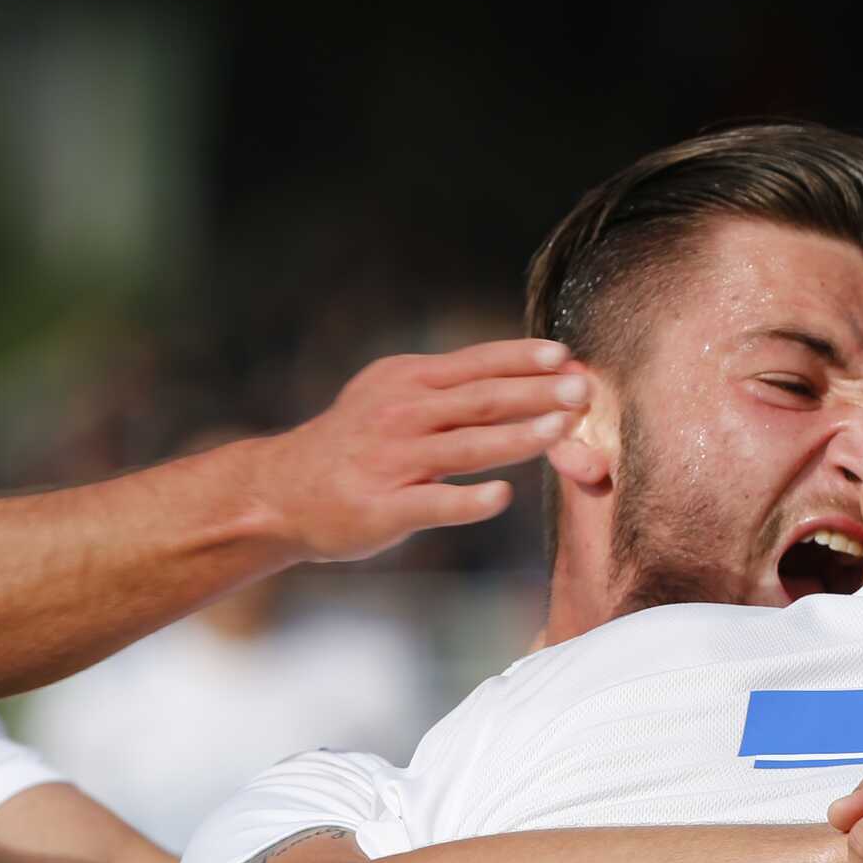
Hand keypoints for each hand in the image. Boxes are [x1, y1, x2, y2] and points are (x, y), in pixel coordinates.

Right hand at [241, 340, 583, 561]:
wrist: (279, 492)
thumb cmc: (355, 445)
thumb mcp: (391, 396)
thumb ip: (449, 389)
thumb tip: (522, 375)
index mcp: (407, 383)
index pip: (475, 364)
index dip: (521, 358)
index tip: (565, 355)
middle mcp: (401, 415)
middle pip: (480, 400)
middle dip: (535, 392)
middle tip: (582, 389)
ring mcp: (392, 461)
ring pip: (466, 446)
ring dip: (518, 436)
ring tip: (561, 429)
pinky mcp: (384, 507)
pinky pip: (434, 502)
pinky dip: (468, 500)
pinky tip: (501, 497)